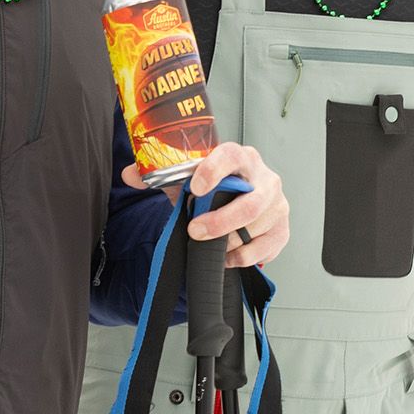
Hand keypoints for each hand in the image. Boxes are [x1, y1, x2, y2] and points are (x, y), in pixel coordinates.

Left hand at [124, 142, 289, 267]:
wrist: (237, 202)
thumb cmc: (212, 189)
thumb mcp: (186, 179)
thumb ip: (159, 175)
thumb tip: (130, 174)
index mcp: (241, 157)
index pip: (232, 156)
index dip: (215, 171)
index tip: (195, 188)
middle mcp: (266, 178)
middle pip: (251, 203)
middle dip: (220, 221)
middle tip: (195, 231)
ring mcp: (278, 205)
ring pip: (257, 229)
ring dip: (228, 242)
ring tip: (209, 245)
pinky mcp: (282, 230)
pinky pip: (265, 249)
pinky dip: (242, 257)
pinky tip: (227, 256)